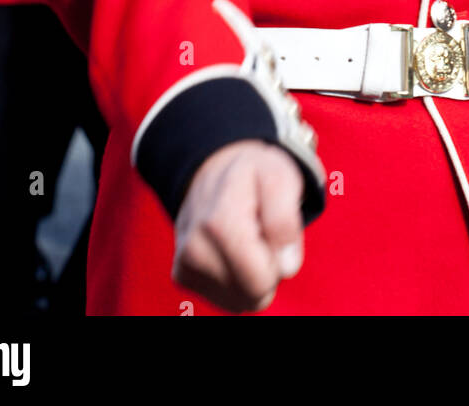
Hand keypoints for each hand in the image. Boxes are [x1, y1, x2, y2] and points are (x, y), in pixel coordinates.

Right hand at [172, 140, 304, 312]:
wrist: (213, 167)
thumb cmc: (252, 173)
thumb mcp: (280, 177)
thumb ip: (286, 219)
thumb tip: (286, 266)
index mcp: (219, 224)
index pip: (261, 281)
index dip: (278, 260)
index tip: (271, 230)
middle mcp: (193, 249)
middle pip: (251, 296)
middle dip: (268, 271)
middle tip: (262, 233)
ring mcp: (185, 265)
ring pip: (240, 301)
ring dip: (253, 275)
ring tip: (247, 239)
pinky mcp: (182, 275)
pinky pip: (225, 299)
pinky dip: (236, 280)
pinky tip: (232, 250)